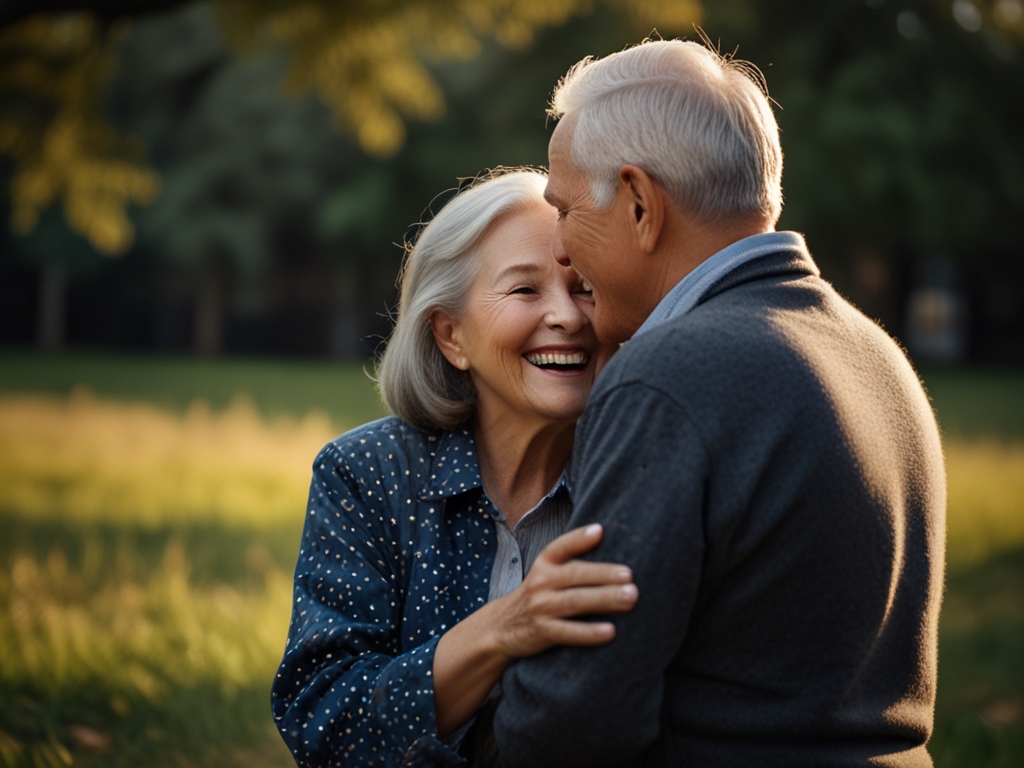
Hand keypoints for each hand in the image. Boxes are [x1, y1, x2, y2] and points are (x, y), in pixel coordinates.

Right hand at [490, 523, 637, 660]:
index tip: (600, 531)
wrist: (503, 625)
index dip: (579, 538)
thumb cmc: (539, 594)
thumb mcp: (547, 571)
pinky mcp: (541, 631)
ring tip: (629, 598)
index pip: (561, 547)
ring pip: (575, 602)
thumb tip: (607, 539)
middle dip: (604, 574)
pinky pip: (568, 632)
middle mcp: (541, 582)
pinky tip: (610, 632)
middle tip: (630, 577)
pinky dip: (589, 633)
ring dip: (604, 599)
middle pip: (575, 575)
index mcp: (545, 563)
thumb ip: (571, 559)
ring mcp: (540, 607)